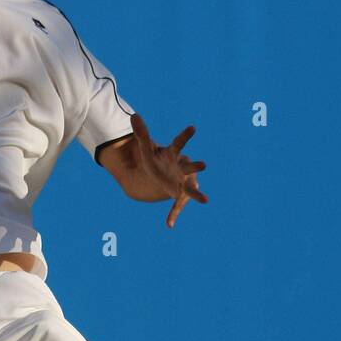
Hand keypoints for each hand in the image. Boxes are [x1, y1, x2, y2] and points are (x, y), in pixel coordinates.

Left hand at [129, 112, 207, 226]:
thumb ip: (142, 134)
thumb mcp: (147, 149)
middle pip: (190, 166)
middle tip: (204, 165)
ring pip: (191, 188)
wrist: (163, 175)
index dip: (185, 135)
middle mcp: (182, 167)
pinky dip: (173, 215)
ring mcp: (182, 182)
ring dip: (198, 194)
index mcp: (174, 154)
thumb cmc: (157, 160)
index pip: (179, 143)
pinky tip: (168, 225)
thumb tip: (134, 115)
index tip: (193, 127)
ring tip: (206, 200)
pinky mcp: (179, 195)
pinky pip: (177, 206)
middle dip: (196, 166)